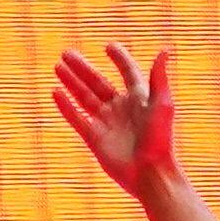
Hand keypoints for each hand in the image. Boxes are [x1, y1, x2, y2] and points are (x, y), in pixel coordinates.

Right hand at [52, 46, 179, 193]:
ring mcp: (106, 122)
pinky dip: (65, 106)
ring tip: (57, 67)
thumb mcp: (162, 105)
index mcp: (139, 98)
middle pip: (98, 82)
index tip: (108, 47)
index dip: (119, 59)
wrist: (149, 173)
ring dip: (71, 82)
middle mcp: (121, 108)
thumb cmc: (160, 140)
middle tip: (66, 53)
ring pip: (84, 97)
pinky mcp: (94, 138)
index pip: (127, 73)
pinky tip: (55, 92)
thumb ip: (159, 78)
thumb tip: (164, 50)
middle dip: (82, 68)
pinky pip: (76, 118)